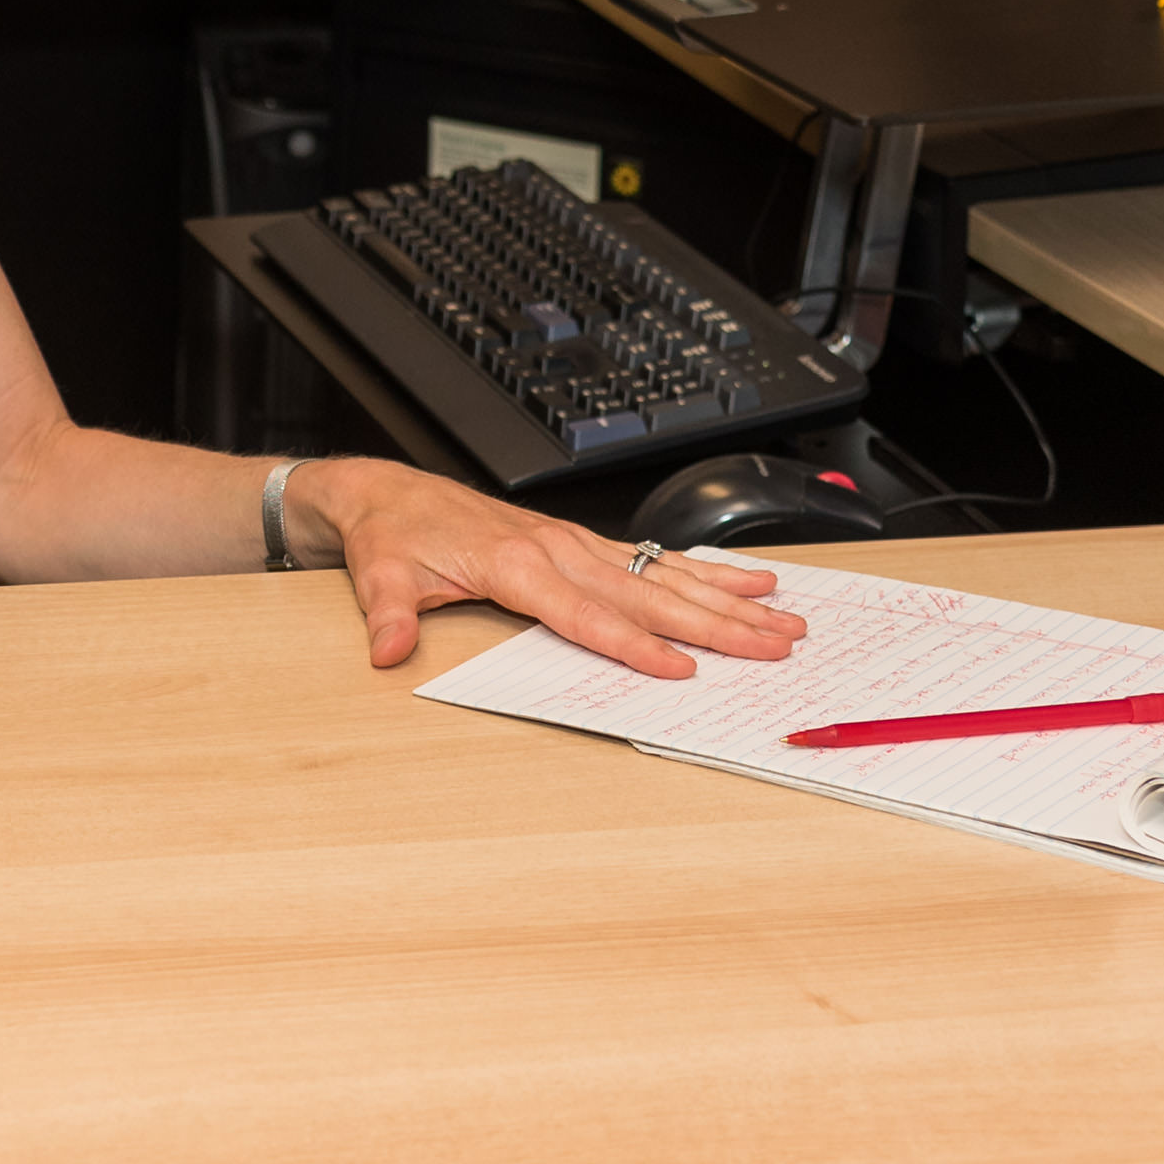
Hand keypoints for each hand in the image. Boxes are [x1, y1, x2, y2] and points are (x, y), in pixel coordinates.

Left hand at [300, 457, 806, 676]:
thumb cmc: (392, 534)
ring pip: (662, 574)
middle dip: (715, 623)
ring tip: (784, 614)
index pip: (586, 614)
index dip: (634, 644)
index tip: (681, 669)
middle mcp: (556, 549)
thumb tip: (387, 650)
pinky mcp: (579, 543)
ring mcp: (573, 543)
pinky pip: (651, 558)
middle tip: (774, 645)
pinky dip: (703, 569)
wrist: (388, 494)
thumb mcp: (378, 575)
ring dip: (726, 596)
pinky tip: (747, 580)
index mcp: (515, 564)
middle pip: (647, 595)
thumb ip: (389, 615)